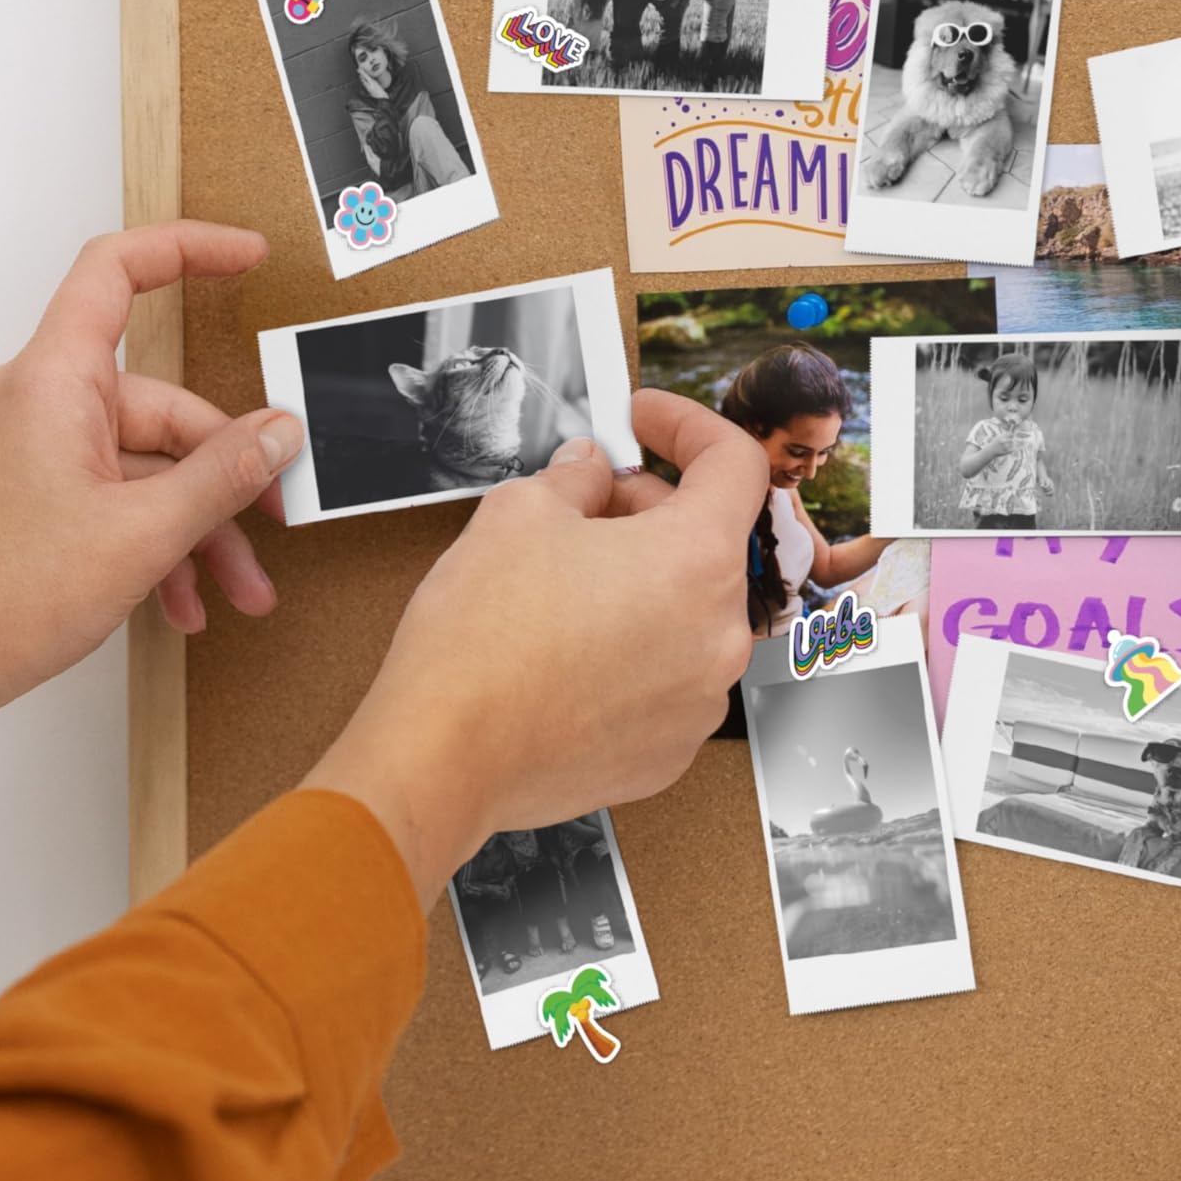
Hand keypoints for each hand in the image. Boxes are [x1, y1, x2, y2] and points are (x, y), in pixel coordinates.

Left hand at [0, 222, 293, 787]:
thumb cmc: (10, 597)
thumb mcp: (147, 533)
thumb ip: (225, 474)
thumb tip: (280, 433)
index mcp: (52, 383)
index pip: (116, 273)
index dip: (187, 250)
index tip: (247, 257)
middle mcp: (39, 401)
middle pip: (165, 406)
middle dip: (226, 474)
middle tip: (274, 523)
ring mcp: (38, 446)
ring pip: (152, 463)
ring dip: (202, 527)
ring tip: (239, 588)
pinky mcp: (39, 488)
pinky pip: (122, 492)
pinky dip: (162, 541)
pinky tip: (187, 601)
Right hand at [304, 390, 767, 895]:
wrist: (446, 757)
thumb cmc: (481, 643)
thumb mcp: (518, 513)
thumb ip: (575, 476)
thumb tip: (591, 470)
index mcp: (699, 560)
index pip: (735, 465)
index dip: (688, 427)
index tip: (645, 423)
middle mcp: (720, 634)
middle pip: (709, 543)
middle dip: (649, 509)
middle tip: (584, 503)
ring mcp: (701, 699)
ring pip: (688, 613)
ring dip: (642, 583)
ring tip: (565, 582)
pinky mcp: (671, 749)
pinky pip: (668, 677)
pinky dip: (634, 650)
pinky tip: (571, 648)